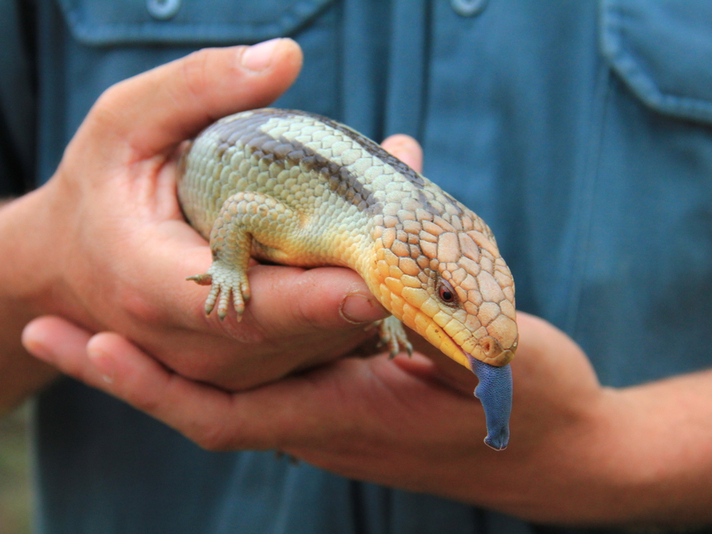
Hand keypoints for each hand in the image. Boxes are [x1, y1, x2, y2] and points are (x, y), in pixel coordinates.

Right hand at [6, 39, 393, 406]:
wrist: (73, 265)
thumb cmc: (99, 189)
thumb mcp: (124, 124)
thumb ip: (197, 88)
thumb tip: (287, 57)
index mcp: (152, 285)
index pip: (246, 305)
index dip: (314, 300)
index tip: (377, 285)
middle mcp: (190, 343)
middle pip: (298, 331)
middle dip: (364, 284)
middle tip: (416, 228)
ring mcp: (219, 368)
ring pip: (315, 347)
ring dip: (368, 297)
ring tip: (404, 234)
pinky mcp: (243, 369)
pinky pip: (312, 348)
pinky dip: (350, 310)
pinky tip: (375, 264)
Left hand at [26, 306, 711, 527]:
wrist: (563, 454)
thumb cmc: (535, 408)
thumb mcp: (493, 363)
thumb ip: (439, 329)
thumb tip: (386, 290)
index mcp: (346, 417)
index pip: (226, 413)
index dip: (155, 385)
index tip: (94, 347)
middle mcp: (325, 420)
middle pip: (207, 400)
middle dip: (133, 369)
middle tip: (61, 326)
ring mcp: (337, 412)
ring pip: (235, 383)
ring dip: (174, 351)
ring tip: (119, 307)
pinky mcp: (355, 396)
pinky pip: (276, 370)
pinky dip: (238, 340)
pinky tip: (233, 299)